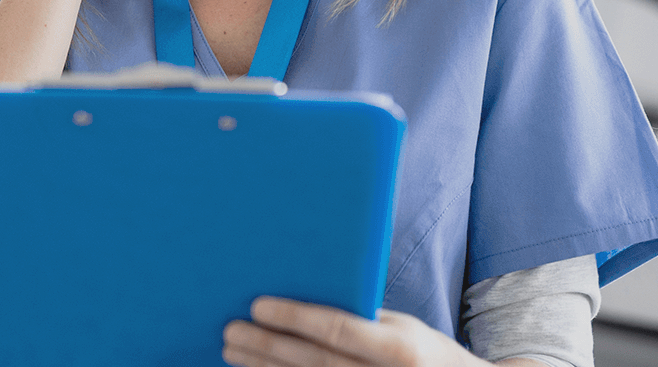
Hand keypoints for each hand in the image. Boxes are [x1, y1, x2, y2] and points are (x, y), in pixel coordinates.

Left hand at [223, 297, 472, 366]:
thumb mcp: (404, 327)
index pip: (337, 330)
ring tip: (233, 352)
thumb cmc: (425, 352)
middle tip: (231, 331)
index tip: (258, 305)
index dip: (294, 318)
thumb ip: (363, 318)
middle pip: (313, 362)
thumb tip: (307, 297)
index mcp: (399, 348)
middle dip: (267, 346)